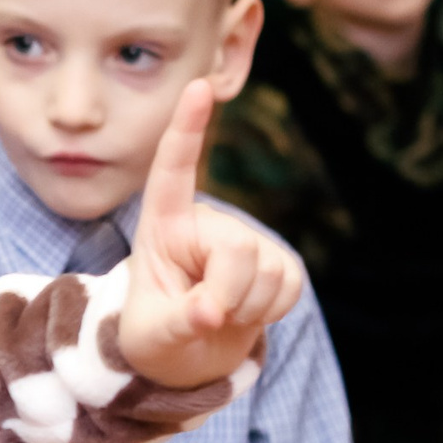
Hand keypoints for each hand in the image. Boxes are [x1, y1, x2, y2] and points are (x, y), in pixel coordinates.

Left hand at [118, 81, 304, 389]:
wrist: (187, 356)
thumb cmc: (154, 337)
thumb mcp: (151, 336)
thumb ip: (178, 321)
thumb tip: (210, 313)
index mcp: (162, 225)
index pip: (173, 172)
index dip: (186, 129)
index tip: (198, 86)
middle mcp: (206, 223)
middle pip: (238, 249)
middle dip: (228, 294)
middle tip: (205, 316)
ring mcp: (245, 240)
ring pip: (267, 269)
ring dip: (247, 307)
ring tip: (220, 314)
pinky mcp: (278, 260)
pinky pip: (290, 284)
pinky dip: (271, 309)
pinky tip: (247, 312)